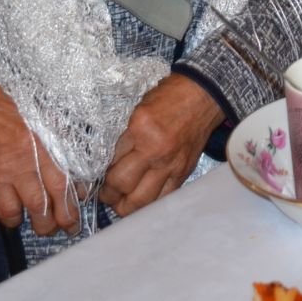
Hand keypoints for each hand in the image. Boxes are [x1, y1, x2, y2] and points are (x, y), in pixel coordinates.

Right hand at [0, 80, 79, 237]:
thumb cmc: (12, 105)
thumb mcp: (44, 111)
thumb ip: (60, 132)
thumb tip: (77, 157)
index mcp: (51, 136)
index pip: (73, 169)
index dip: (80, 189)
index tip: (84, 200)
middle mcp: (35, 154)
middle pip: (58, 192)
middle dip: (66, 215)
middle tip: (70, 227)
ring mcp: (12, 169)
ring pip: (35, 205)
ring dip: (44, 222)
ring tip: (47, 230)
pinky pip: (5, 208)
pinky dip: (13, 218)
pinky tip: (16, 220)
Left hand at [98, 74, 224, 217]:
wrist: (202, 95)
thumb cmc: (169, 97)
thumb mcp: (138, 111)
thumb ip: (125, 138)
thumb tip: (109, 164)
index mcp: (140, 130)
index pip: (111, 161)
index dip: (101, 173)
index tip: (99, 178)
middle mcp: (156, 150)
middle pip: (123, 186)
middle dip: (109, 195)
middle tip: (106, 194)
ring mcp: (172, 164)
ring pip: (143, 201)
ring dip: (127, 206)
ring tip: (123, 201)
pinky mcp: (184, 172)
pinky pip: (163, 198)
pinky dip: (150, 202)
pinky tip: (144, 197)